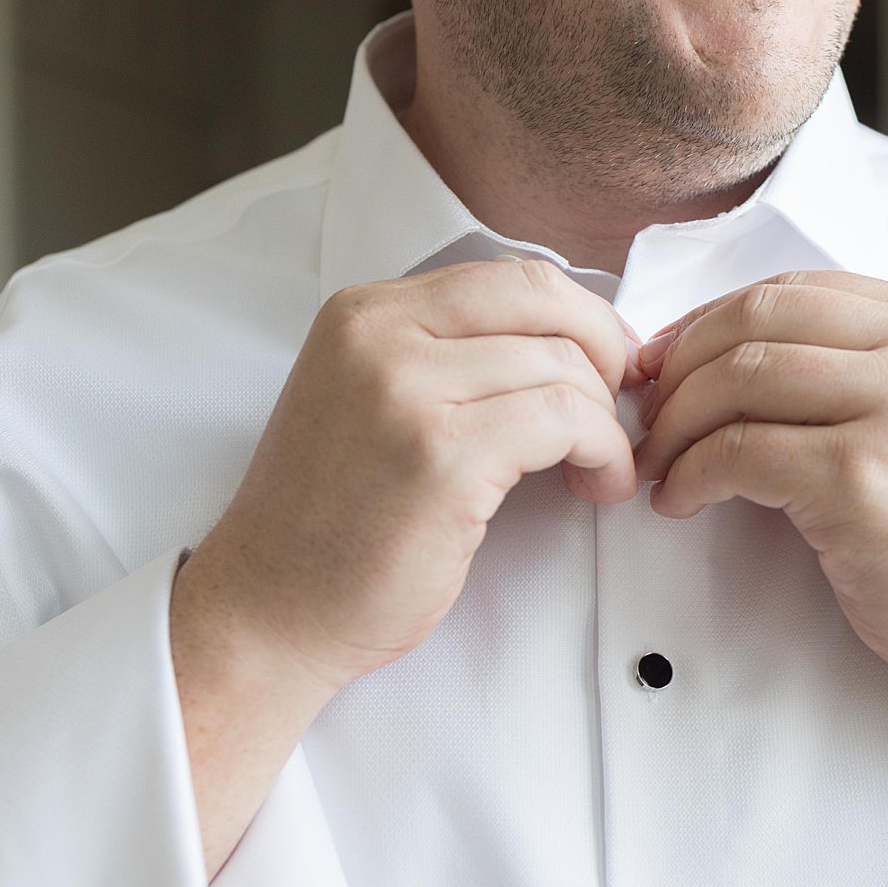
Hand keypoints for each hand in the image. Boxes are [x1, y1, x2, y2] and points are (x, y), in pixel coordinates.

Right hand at [179, 258, 642, 692]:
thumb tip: (566, 338)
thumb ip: (446, 356)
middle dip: (606, 349)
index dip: (577, 316)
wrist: (268, 610)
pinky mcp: (442, 456)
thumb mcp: (370, 400)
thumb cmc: (330, 522)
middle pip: (543, 299)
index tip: (604, 365)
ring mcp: (407, 390)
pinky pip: (565, 420)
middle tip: (619, 406)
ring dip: (605, 419)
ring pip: (562, 364)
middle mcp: (379, 335)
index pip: (507, 276)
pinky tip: (597, 484)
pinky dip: (603, 451)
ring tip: (599, 467)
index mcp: (363, 313)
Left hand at [629, 270, 887, 715]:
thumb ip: (854, 367)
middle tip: (647, 412)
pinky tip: (683, 501)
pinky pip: (738, 453)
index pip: (790, 289)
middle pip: (754, 320)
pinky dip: (691, 475)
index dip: (707, 322)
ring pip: (736, 380)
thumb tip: (717, 355)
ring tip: (661, 465)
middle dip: (680, 364)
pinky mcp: (862, 478)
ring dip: (676, 424)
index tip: (664, 363)